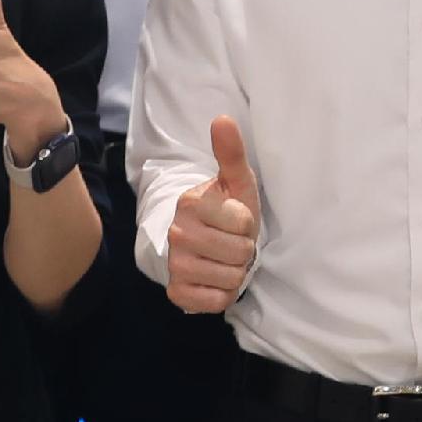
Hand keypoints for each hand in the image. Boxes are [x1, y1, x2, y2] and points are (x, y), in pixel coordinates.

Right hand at [165, 116, 260, 313]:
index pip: (243, 222)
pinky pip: (216, 301)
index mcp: (190, 203)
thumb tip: (222, 120)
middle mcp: (177, 233)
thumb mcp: (235, 182)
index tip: (236, 221)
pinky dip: (223, 294)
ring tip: (225, 260)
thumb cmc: (227, 211)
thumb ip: (231, 153)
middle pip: (239, 253)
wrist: (205, 245)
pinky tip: (215, 279)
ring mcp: (175, 265)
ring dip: (235, 273)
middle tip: (232, 242)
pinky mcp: (177, 293)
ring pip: (230, 278)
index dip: (247, 224)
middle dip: (243, 251)